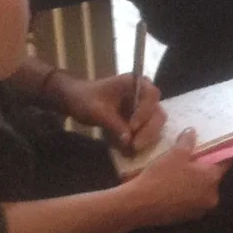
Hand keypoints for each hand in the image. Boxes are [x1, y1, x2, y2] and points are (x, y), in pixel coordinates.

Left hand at [48, 69, 162, 153]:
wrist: (76, 101)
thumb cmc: (85, 99)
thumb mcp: (97, 111)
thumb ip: (114, 124)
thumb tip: (129, 140)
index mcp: (135, 83)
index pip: (151, 96)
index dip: (145, 113)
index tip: (132, 127)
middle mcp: (143, 94)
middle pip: (157, 112)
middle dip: (148, 130)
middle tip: (135, 146)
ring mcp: (142, 108)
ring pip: (155, 124)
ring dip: (146, 137)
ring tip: (132, 149)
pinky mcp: (139, 120)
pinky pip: (146, 131)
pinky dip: (140, 140)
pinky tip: (129, 150)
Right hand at [120, 129, 225, 223]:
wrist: (138, 205)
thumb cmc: (161, 176)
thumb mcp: (175, 154)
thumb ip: (187, 141)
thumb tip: (192, 132)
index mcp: (212, 180)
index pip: (225, 162)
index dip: (221, 152)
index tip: (217, 145)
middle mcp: (211, 197)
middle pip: (212, 178)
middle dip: (203, 168)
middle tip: (192, 158)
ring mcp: (198, 210)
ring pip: (200, 190)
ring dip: (193, 182)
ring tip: (179, 172)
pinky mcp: (185, 218)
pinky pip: (189, 201)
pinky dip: (184, 193)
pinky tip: (171, 186)